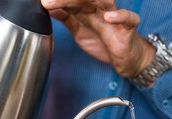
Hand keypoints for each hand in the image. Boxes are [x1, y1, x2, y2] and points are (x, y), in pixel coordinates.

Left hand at [40, 0, 154, 77]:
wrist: (125, 59)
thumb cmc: (104, 42)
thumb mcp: (80, 31)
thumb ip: (67, 19)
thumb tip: (49, 7)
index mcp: (88, 9)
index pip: (72, 0)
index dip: (59, 1)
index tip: (42, 2)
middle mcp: (101, 9)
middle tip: (47, 2)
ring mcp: (115, 17)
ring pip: (105, 2)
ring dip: (87, 1)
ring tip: (69, 2)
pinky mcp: (128, 28)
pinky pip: (129, 18)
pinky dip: (119, 16)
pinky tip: (108, 17)